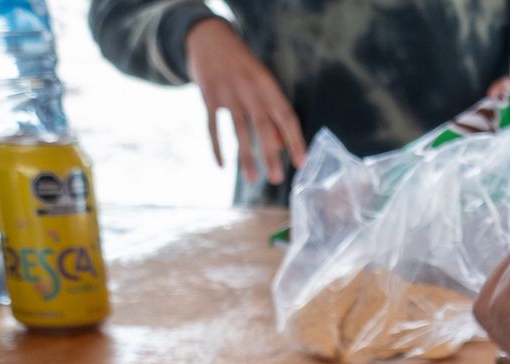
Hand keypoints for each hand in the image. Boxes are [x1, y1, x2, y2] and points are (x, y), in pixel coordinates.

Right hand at [185, 18, 304, 185]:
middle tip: (276, 179)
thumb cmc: (242, 67)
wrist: (209, 37)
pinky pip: (213, 126)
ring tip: (251, 179)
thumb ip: (271, 113)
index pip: (286, 116)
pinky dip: (217, 147)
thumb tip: (280, 147)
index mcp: (268, 85)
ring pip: (239, 129)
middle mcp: (250, 88)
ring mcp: (228, 91)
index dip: (296, 140)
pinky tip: (222, 165)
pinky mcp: (208, 95)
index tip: (302, 163)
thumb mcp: (261, 83)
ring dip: (245, 156)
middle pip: (263, 126)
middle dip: (270, 154)